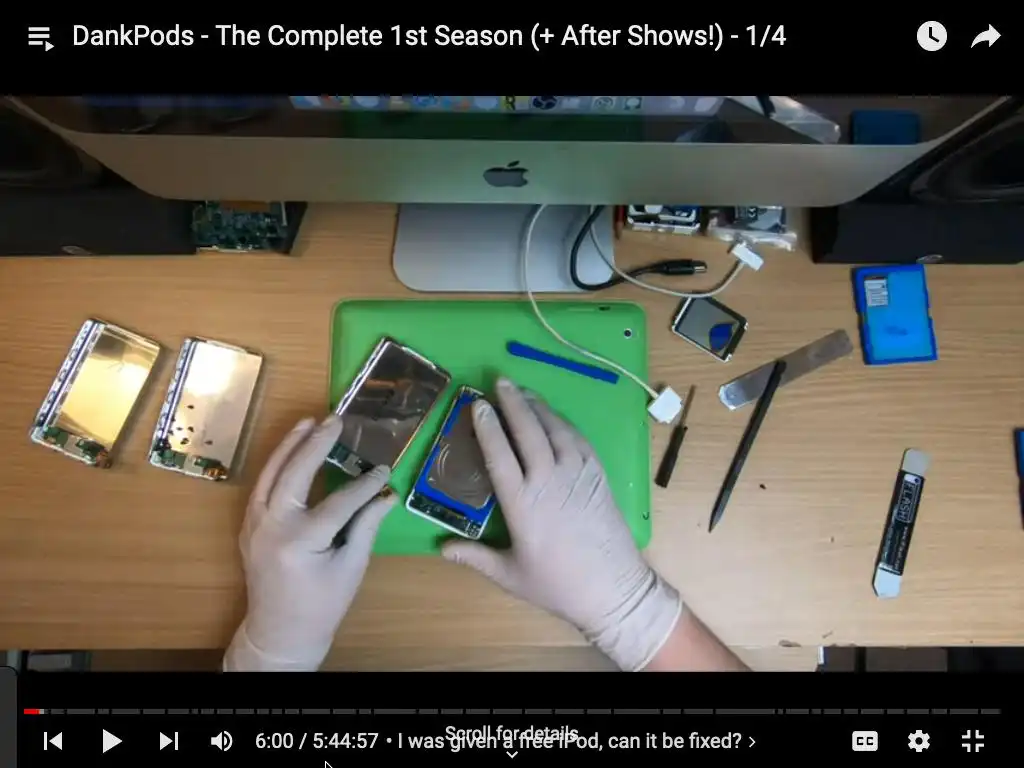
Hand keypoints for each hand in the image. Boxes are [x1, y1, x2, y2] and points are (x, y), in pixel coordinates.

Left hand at [224, 415, 392, 670]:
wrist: (279, 633)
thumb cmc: (321, 605)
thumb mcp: (351, 568)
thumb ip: (366, 525)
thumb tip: (388, 493)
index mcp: (300, 541)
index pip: (339, 501)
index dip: (364, 484)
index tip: (385, 469)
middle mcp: (272, 526)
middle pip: (294, 473)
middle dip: (316, 445)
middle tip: (336, 421)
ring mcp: (254, 523)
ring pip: (270, 473)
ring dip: (290, 445)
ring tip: (310, 421)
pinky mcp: (249, 524)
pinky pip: (262, 485)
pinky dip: (277, 463)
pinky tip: (293, 447)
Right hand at [442, 379, 682, 670]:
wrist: (613, 588)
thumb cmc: (557, 585)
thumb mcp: (510, 575)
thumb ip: (474, 557)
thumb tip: (441, 548)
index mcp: (522, 503)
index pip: (499, 454)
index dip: (487, 426)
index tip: (477, 404)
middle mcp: (549, 480)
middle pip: (528, 431)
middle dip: (512, 403)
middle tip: (500, 381)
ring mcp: (577, 474)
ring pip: (554, 429)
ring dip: (537, 407)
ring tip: (522, 392)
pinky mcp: (597, 475)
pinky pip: (578, 439)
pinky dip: (562, 422)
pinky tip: (553, 416)